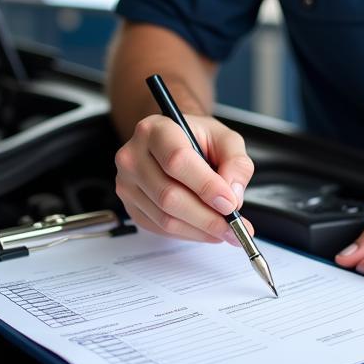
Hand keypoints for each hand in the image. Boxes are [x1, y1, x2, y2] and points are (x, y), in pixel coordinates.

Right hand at [114, 114, 255, 244]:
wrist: (175, 142)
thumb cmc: (198, 138)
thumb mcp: (226, 139)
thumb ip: (236, 163)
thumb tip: (232, 195)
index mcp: (156, 130)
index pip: (177, 160)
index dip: (206, 185)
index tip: (230, 203)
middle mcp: (133, 156)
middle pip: (169, 195)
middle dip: (207, 216)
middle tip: (234, 225)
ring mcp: (128, 184)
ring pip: (165, 217)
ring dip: (200, 230)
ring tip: (226, 230)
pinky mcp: (131, 206)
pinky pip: (160, 228)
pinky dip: (189, 233)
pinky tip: (207, 229)